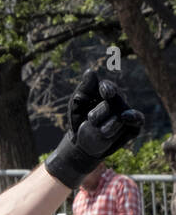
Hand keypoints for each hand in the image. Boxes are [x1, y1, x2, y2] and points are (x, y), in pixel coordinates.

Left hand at [45, 73, 143, 188]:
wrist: (80, 142)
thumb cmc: (79, 118)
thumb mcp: (77, 103)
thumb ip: (84, 88)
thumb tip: (90, 72)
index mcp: (106, 92)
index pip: (109, 87)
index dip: (108, 89)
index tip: (105, 93)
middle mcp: (118, 101)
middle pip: (115, 102)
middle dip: (102, 111)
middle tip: (91, 119)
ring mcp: (126, 113)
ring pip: (124, 113)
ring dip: (111, 123)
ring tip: (101, 130)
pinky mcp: (132, 126)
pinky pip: (137, 120)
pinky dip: (135, 118)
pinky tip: (126, 117)